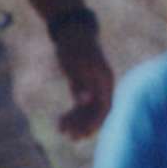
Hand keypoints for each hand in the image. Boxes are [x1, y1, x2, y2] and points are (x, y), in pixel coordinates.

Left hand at [51, 23, 113, 139]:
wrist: (72, 31)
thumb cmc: (73, 46)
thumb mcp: (74, 63)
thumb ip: (80, 82)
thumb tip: (84, 101)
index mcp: (105, 81)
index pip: (105, 108)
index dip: (94, 122)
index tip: (82, 133)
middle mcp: (102, 87)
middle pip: (97, 112)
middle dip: (84, 125)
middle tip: (69, 136)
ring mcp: (94, 87)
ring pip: (89, 111)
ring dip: (77, 122)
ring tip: (61, 130)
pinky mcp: (85, 87)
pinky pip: (82, 106)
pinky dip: (73, 114)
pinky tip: (61, 122)